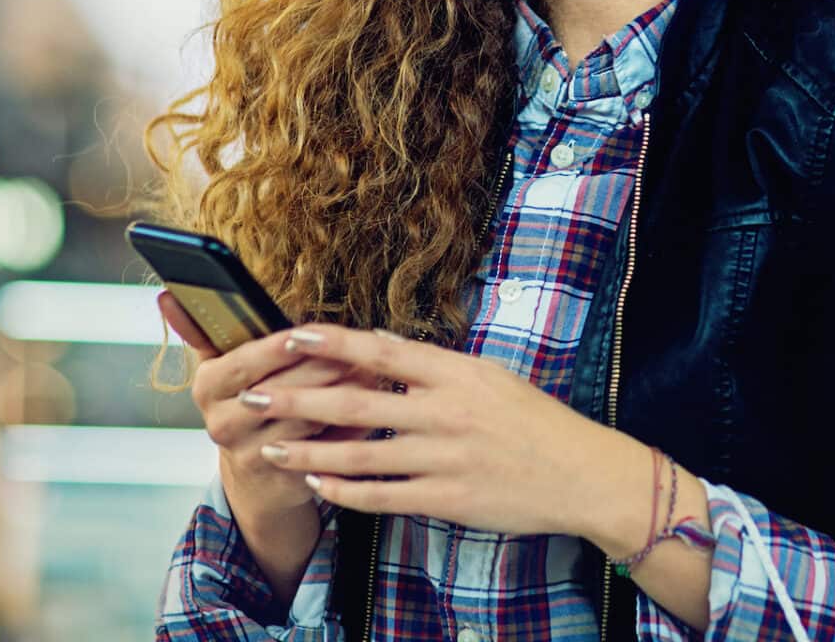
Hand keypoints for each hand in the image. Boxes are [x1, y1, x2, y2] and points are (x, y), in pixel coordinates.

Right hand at [158, 293, 371, 521]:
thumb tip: (166, 295)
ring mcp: (254, 454)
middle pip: (278, 392)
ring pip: (306, 420)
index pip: (241, 364)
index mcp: (208, 388)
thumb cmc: (245, 401)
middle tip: (355, 348)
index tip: (301, 334)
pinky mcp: (286, 476)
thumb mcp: (222, 365)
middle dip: (321, 367)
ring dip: (343, 393)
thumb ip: (203, 329)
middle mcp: (223, 424)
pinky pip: (326, 447)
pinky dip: (352, 425)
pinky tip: (374, 405)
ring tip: (372, 369)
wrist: (256, 474)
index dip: (273, 349)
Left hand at [238, 324, 622, 536]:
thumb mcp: (490, 377)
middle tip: (253, 393)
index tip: (290, 335)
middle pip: (356, 402)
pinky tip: (318, 485)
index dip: (332, 342)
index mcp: (457, 373)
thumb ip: (436, 367)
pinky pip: (383, 496)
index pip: (381, 351)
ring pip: (360, 454)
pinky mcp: (447, 499)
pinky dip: (345, 492)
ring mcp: (444, 458)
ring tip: (270, 448)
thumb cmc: (535, 421)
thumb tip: (385, 348)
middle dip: (298, 398)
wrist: (581, 472)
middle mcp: (445, 412)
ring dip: (309, 451)